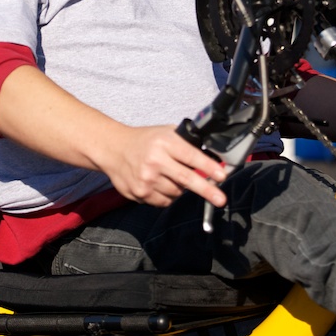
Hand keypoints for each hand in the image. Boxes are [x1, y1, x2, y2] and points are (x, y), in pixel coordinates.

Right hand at [94, 124, 228, 208]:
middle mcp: (155, 161)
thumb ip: (186, 143)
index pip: (190, 156)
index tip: (222, 174)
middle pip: (186, 179)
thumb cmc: (145, 140)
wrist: (114, 149)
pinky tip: (160, 183)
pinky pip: (164, 201)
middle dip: (206, 190)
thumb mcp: (165, 133)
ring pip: (176, 193)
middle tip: (220, 199)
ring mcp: (146, 179)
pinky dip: (168, 196)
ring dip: (181, 188)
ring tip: (170, 175)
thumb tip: (212, 158)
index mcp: (164, 143)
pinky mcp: (140, 193)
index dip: (208, 166)